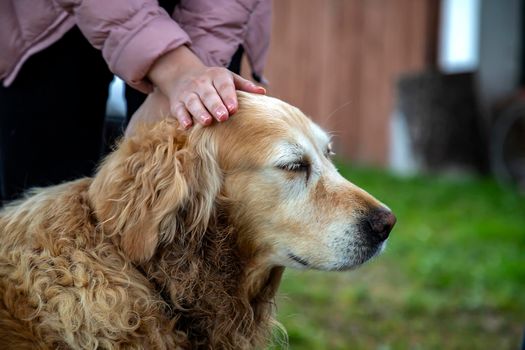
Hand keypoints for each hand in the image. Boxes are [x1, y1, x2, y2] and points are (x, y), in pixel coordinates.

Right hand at [147, 45, 265, 128]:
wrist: (183, 75)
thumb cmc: (214, 82)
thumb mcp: (229, 79)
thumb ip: (245, 86)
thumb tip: (263, 93)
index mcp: (217, 76)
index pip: (224, 86)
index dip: (229, 97)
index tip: (234, 109)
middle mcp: (201, 83)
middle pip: (208, 94)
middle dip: (215, 105)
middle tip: (223, 117)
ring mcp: (188, 93)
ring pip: (193, 102)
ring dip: (199, 112)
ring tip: (207, 121)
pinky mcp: (176, 103)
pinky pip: (179, 110)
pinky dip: (182, 117)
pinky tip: (187, 126)